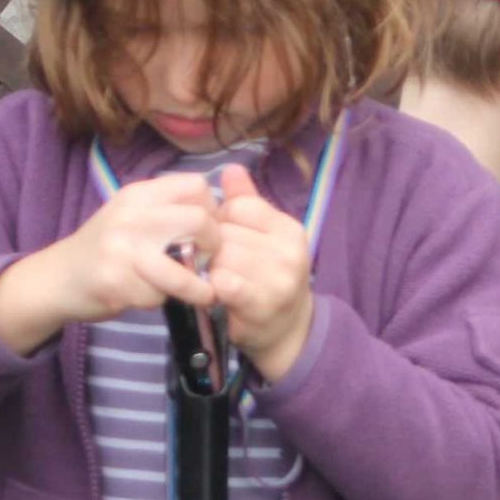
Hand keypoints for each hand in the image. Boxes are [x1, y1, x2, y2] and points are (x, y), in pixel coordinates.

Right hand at [0, 176, 218, 354]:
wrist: (57, 277)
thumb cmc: (107, 248)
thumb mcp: (132, 215)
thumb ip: (168, 211)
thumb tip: (218, 215)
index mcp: (139, 194)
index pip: (196, 185)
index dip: (213, 210)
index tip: (208, 231)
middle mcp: (131, 215)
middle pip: (200, 220)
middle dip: (213, 245)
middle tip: (206, 261)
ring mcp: (121, 247)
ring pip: (184, 265)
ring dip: (197, 288)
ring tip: (201, 294)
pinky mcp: (115, 280)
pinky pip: (159, 295)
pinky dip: (161, 301)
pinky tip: (149, 296)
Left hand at [210, 166, 315, 378]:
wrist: (287, 332)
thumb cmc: (268, 279)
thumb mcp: (264, 237)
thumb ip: (247, 203)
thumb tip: (230, 168)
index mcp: (289, 229)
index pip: (239, 207)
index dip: (222, 222)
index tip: (223, 239)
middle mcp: (289, 251)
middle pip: (226, 233)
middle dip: (213, 248)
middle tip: (214, 265)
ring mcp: (278, 278)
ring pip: (220, 257)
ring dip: (209, 270)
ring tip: (213, 280)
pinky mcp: (262, 302)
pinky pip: (223, 282)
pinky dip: (212, 286)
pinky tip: (213, 292)